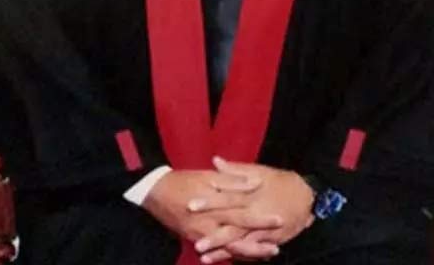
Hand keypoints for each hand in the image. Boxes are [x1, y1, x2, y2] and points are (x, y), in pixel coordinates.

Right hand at [142, 168, 282, 257]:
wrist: (154, 193)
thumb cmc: (182, 181)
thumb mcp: (206, 176)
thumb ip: (231, 180)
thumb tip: (256, 182)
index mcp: (213, 204)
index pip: (241, 211)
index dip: (260, 217)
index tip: (279, 219)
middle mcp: (208, 222)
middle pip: (237, 235)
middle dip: (257, 243)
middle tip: (276, 247)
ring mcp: (200, 234)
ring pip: (227, 248)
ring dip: (247, 253)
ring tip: (265, 255)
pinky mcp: (194, 239)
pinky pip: (215, 251)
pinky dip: (230, 255)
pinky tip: (244, 257)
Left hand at [191, 157, 315, 262]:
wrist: (307, 196)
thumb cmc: (279, 181)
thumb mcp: (258, 171)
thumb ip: (235, 169)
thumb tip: (215, 161)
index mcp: (249, 195)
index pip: (225, 198)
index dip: (208, 202)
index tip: (190, 206)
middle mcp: (255, 214)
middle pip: (232, 226)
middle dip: (214, 236)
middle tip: (197, 244)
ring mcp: (263, 230)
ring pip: (241, 242)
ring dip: (223, 251)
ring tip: (205, 257)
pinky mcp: (271, 239)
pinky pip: (253, 249)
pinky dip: (240, 255)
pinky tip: (225, 260)